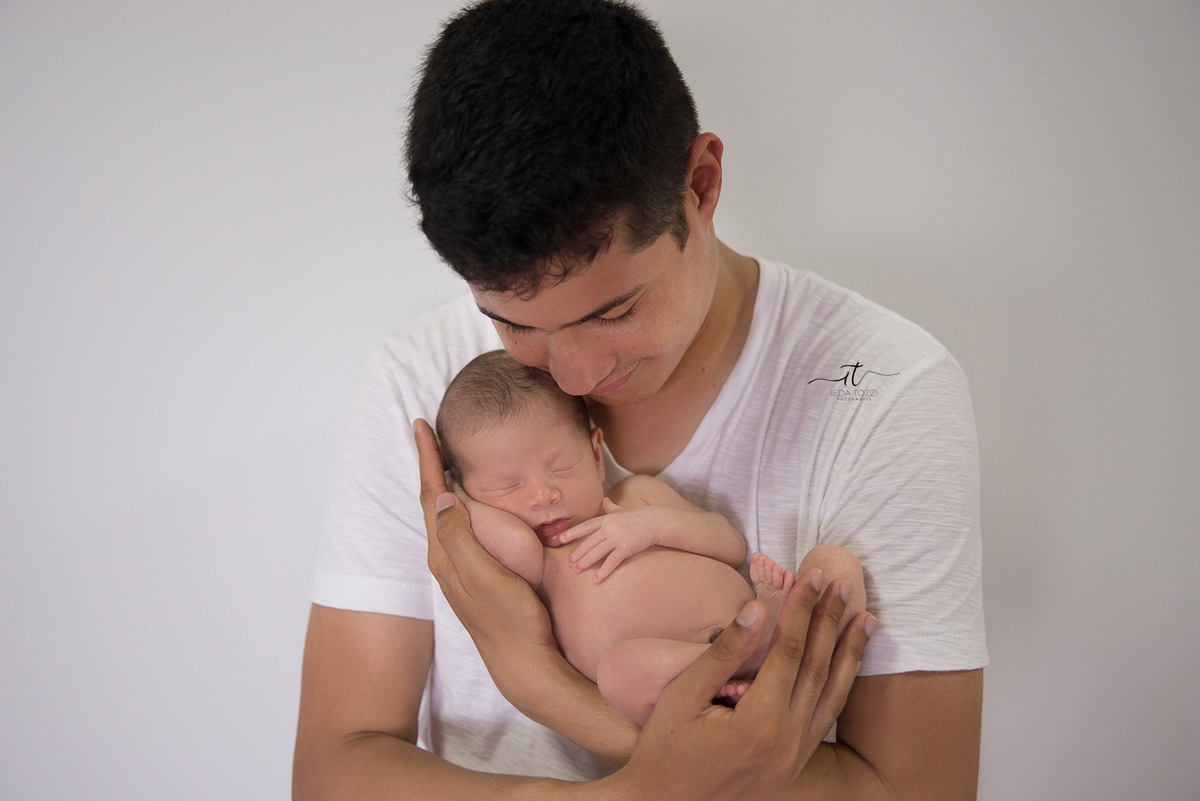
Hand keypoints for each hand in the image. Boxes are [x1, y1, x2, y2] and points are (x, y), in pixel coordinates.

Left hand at [414, 419, 558, 676]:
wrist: (523, 659)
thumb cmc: (510, 618)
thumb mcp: (485, 576)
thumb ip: (461, 538)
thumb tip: (443, 497)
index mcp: (445, 551)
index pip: (431, 495)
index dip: (427, 458)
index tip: (420, 425)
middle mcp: (445, 556)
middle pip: (432, 499)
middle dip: (430, 464)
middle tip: (429, 433)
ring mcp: (459, 565)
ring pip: (445, 512)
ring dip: (442, 482)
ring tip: (445, 457)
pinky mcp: (475, 571)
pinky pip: (460, 526)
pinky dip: (460, 503)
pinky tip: (470, 503)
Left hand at [558, 498, 663, 581]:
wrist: (656, 522)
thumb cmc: (639, 516)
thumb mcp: (623, 510)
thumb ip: (612, 507)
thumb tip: (605, 500)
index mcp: (606, 519)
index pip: (585, 527)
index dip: (572, 533)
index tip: (561, 539)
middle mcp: (609, 528)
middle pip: (588, 543)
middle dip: (577, 553)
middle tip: (568, 563)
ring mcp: (617, 539)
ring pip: (596, 553)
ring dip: (585, 562)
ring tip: (576, 570)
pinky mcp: (625, 549)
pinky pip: (611, 562)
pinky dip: (603, 572)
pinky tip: (596, 580)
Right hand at [612, 571, 875, 800]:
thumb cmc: (663, 749)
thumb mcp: (683, 695)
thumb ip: (725, 652)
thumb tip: (758, 608)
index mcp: (760, 723)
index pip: (790, 651)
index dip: (803, 609)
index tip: (814, 576)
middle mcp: (787, 743)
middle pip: (818, 668)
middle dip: (831, 622)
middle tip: (842, 584)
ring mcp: (794, 759)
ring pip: (832, 696)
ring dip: (849, 654)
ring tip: (865, 619)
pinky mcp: (793, 767)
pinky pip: (825, 719)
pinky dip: (839, 686)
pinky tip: (845, 665)